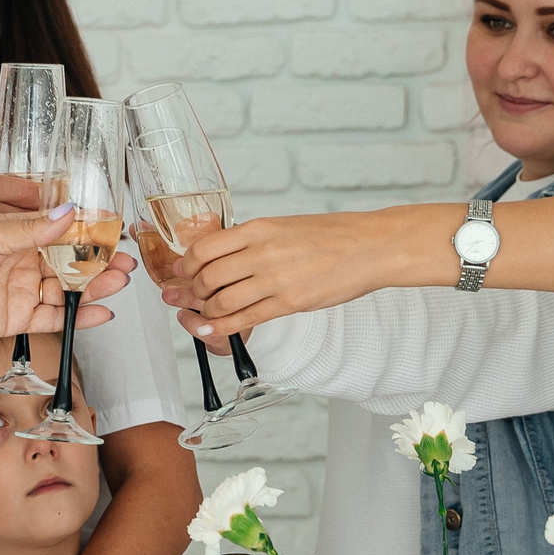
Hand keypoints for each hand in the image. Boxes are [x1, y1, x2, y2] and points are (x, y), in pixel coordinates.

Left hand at [0, 208, 127, 344]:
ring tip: (119, 280)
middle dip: (99, 261)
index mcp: (14, 233)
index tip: (113, 230)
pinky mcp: (16, 318)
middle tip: (125, 259)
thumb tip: (69, 213)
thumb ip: (33, 228)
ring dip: (95, 286)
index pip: (60, 231)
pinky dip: (79, 316)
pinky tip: (102, 311)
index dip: (87, 232)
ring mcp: (20, 290)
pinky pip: (54, 318)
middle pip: (69, 262)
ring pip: (67, 289)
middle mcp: (21, 261)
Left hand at [162, 211, 369, 340]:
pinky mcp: (289, 302)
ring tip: (210, 311)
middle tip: (197, 294)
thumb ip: (251, 239)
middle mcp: (262, 252)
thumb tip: (220, 253)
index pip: (204, 248)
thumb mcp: (283, 226)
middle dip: (195, 291)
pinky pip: (245, 319)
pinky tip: (215, 328)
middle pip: (208, 277)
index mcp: (258, 228)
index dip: (188, 264)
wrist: (369, 247)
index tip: (185, 271)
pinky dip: (223, 327)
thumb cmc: (329, 235)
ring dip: (209, 310)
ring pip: (222, 301)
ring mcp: (275, 279)